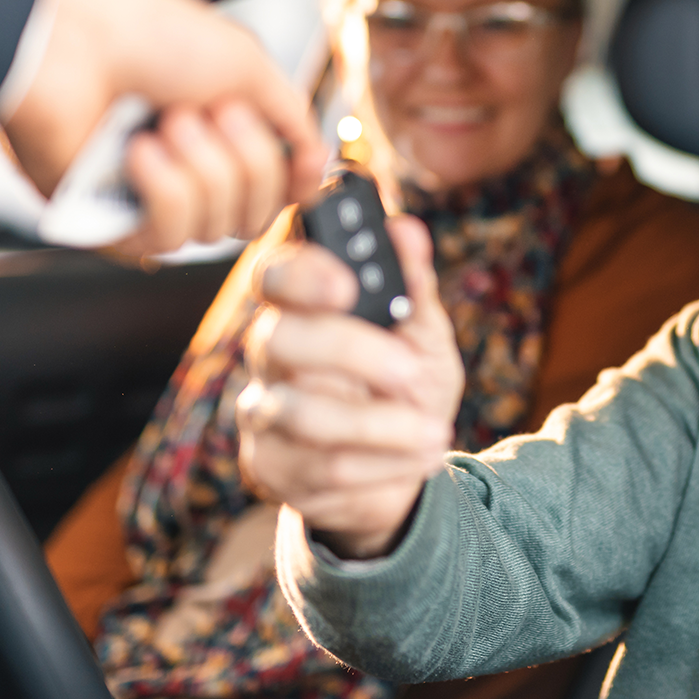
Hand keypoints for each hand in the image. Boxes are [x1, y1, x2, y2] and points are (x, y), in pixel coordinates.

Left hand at [0, 0, 328, 254]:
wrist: (67, 38)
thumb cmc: (142, 34)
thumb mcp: (248, 62)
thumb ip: (293, 119)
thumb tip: (317, 163)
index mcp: (221, 132)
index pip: (277, 191)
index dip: (292, 182)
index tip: (299, 163)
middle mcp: (189, 169)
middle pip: (256, 215)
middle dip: (245, 159)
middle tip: (210, 109)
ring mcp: (148, 199)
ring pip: (215, 229)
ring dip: (200, 166)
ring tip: (164, 121)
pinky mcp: (109, 224)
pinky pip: (167, 235)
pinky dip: (163, 187)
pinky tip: (139, 151)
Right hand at [237, 216, 460, 558]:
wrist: (407, 467)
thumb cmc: (408, 386)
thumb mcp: (423, 334)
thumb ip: (413, 285)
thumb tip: (407, 230)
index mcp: (302, 306)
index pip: (275, 274)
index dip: (301, 274)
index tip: (346, 285)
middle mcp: (270, 352)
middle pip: (278, 339)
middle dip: (351, 352)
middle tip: (410, 370)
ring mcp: (263, 411)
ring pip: (305, 415)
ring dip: (384, 426)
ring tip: (435, 431)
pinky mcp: (271, 468)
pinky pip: (325, 469)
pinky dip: (387, 465)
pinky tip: (419, 458)